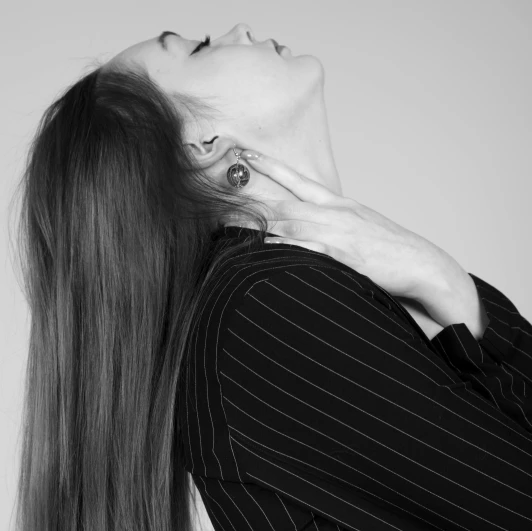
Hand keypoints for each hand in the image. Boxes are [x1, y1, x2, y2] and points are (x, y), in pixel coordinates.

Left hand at [241, 150, 449, 302]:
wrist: (423, 264)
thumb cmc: (391, 249)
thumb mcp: (361, 226)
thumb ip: (334, 223)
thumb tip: (307, 229)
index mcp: (339, 205)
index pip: (298, 179)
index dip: (269, 166)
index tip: (245, 154)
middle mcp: (335, 214)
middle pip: (284, 202)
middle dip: (251, 197)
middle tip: (220, 189)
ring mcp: (339, 234)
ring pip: (291, 224)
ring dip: (259, 222)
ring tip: (229, 222)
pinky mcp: (344, 257)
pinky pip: (309, 249)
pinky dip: (287, 247)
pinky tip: (268, 247)